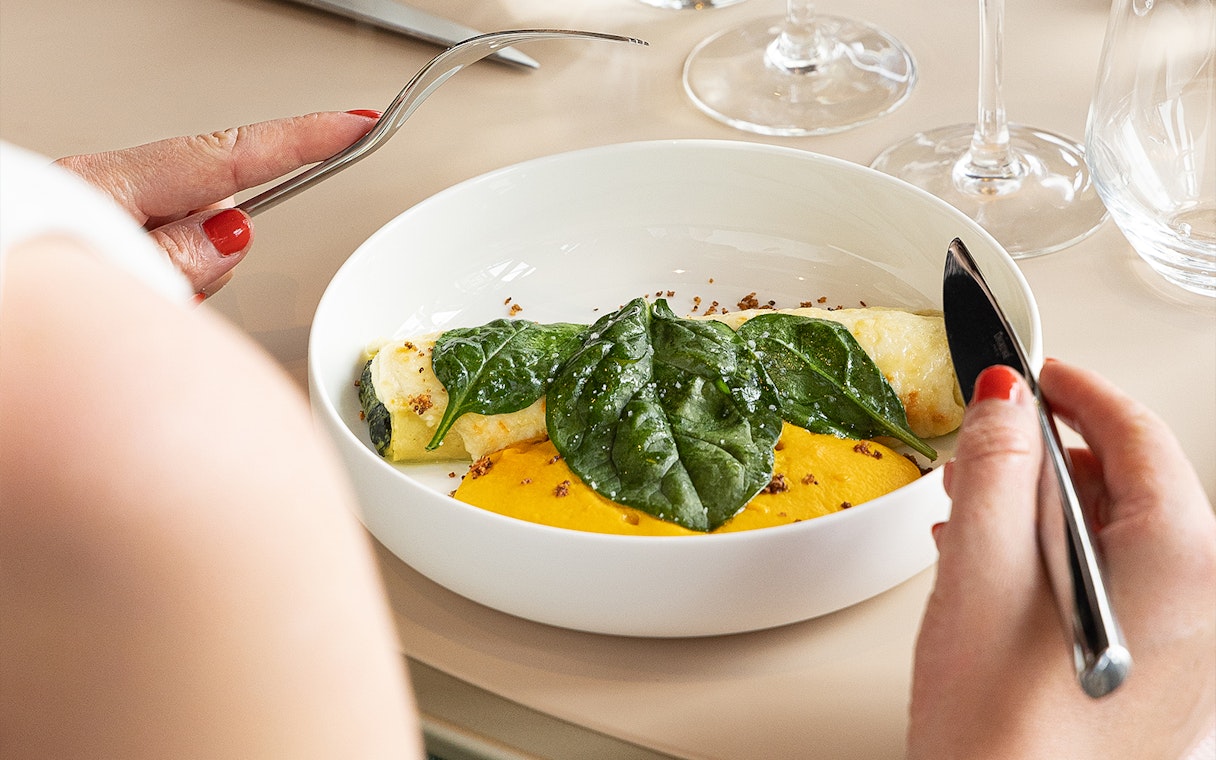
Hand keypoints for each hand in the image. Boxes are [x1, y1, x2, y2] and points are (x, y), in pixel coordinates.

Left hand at [55, 110, 378, 296]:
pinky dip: (155, 285)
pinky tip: (130, 303)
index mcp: (107, 191)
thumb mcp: (116, 283)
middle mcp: (99, 196)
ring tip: (138, 303)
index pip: (229, 157)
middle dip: (218, 246)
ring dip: (176, 277)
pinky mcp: (94, 247)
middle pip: (205, 207)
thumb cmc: (20, 301)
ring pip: (180, 243)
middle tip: (183, 285)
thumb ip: (180, 259)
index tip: (355, 125)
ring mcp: (97, 219)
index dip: (302, 140)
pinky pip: (152, 261)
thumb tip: (228, 236)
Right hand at [907, 360, 1214, 758]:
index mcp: (1183, 562)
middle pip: (1130, 486)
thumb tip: (1005, 398)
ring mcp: (1185, 649)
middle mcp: (1204, 604)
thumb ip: (998, 465)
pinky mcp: (1154, 680)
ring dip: (1042, 511)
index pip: (1136, 434)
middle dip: (1048, 455)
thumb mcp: (982, 568)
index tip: (1030, 369)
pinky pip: (1113, 590)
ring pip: (1116, 540)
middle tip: (983, 443)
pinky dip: (1054, 562)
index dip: (1074, 388)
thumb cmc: (1003, 729)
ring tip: (971, 508)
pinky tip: (994, 568)